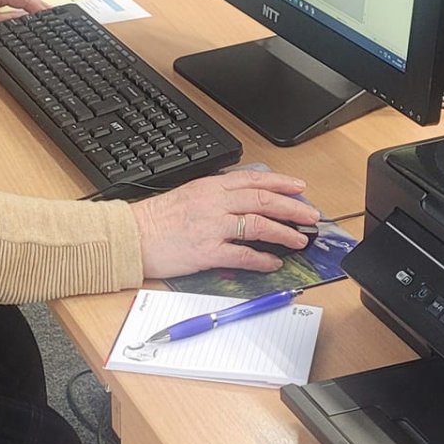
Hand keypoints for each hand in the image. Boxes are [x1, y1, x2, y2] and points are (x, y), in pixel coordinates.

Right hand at [131, 171, 320, 279]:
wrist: (132, 237)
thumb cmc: (157, 219)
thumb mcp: (190, 194)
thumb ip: (217, 195)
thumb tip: (247, 200)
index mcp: (211, 187)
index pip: (255, 180)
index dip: (281, 183)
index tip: (300, 189)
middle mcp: (214, 203)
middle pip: (263, 200)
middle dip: (292, 208)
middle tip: (310, 216)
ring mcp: (212, 227)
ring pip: (258, 225)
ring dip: (284, 233)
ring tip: (299, 240)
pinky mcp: (206, 252)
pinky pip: (242, 255)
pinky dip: (261, 259)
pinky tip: (273, 263)